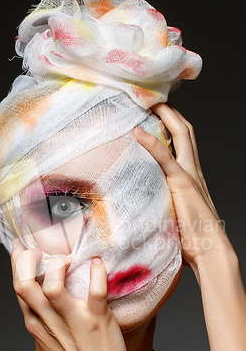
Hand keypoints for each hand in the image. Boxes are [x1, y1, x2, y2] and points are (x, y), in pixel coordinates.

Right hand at [11, 242, 134, 350]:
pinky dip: (97, 273)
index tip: (21, 247)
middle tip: (41, 250)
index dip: (17, 263)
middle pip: (24, 283)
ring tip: (70, 260)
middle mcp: (48, 321)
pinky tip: (98, 263)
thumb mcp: (48, 344)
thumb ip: (42, 320)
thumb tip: (43, 297)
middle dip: (28, 259)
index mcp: (35, 324)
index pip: (17, 287)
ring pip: (53, 285)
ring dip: (59, 265)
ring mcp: (73, 320)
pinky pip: (95, 290)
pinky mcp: (96, 320)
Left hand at [134, 103, 229, 271]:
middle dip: (170, 111)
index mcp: (191, 176)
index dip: (173, 124)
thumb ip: (164, 201)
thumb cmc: (193, 237)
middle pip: (185, 130)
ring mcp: (189, 175)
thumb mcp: (175, 213)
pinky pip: (166, 158)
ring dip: (165, 116)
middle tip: (152, 99)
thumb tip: (145, 203)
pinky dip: (152, 143)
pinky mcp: (182, 184)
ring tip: (148, 102)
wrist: (210, 251)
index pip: (184, 142)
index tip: (157, 113)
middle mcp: (193, 170)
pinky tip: (138, 132)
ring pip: (181, 135)